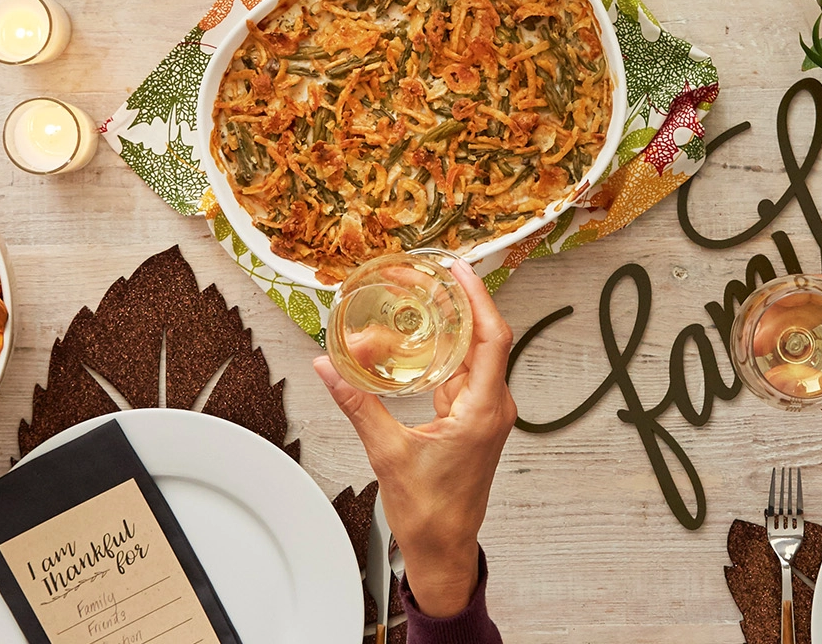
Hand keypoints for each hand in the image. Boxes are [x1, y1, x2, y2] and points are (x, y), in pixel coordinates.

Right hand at [313, 261, 517, 616]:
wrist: (443, 550)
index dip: (479, 299)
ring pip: (471, 357)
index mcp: (483, 411)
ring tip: (421, 299)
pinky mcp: (471, 422)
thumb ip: (359, 404)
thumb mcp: (387, 453)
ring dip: (449, 329)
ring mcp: (483, 414)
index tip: (460, 271)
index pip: (492, 338)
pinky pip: (461, 377)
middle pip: (483, 339)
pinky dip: (442, 356)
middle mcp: (491, 407)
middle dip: (457, 305)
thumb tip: (329, 366)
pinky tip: (419, 342)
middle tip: (428, 277)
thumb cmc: (430, 513)